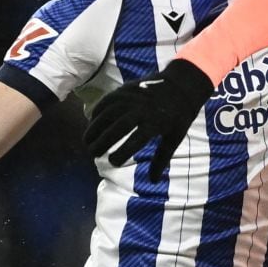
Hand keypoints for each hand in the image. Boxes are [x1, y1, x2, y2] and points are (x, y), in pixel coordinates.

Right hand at [85, 58, 214, 178]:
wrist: (181, 85)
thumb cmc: (178, 117)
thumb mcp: (174, 137)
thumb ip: (162, 159)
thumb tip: (153, 181)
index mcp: (156, 123)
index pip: (135, 140)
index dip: (122, 152)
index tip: (112, 163)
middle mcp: (141, 109)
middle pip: (117, 127)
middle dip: (102, 142)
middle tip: (92, 154)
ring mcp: (131, 98)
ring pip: (107, 114)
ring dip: (94, 128)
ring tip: (86, 143)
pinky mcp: (124, 90)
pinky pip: (105, 103)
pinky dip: (96, 114)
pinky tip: (91, 126)